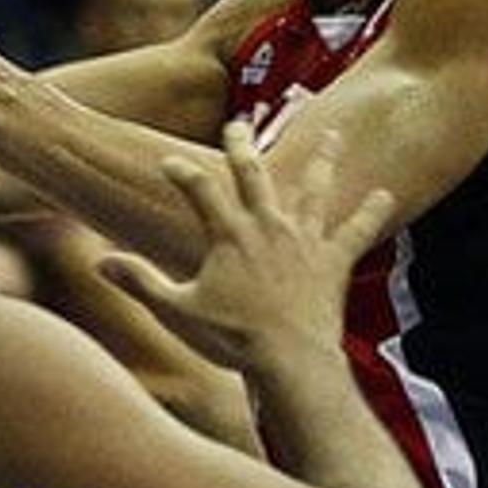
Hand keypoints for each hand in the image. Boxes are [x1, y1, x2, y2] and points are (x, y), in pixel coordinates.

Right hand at [102, 122, 395, 380]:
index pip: (199, 188)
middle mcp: (268, 226)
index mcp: (229, 234)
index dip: (181, 172)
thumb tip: (100, 262)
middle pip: (253, 173)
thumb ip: (139, 282)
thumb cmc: (232, 340)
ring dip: (321, 158)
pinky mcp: (333, 261)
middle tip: (239, 125)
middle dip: (243, 145)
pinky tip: (387, 193)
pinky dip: (371, 211)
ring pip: (313, 187)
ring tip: (331, 132)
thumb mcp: (177, 312)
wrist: (290, 362)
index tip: (169, 162)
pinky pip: (356, 230)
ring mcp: (305, 240)